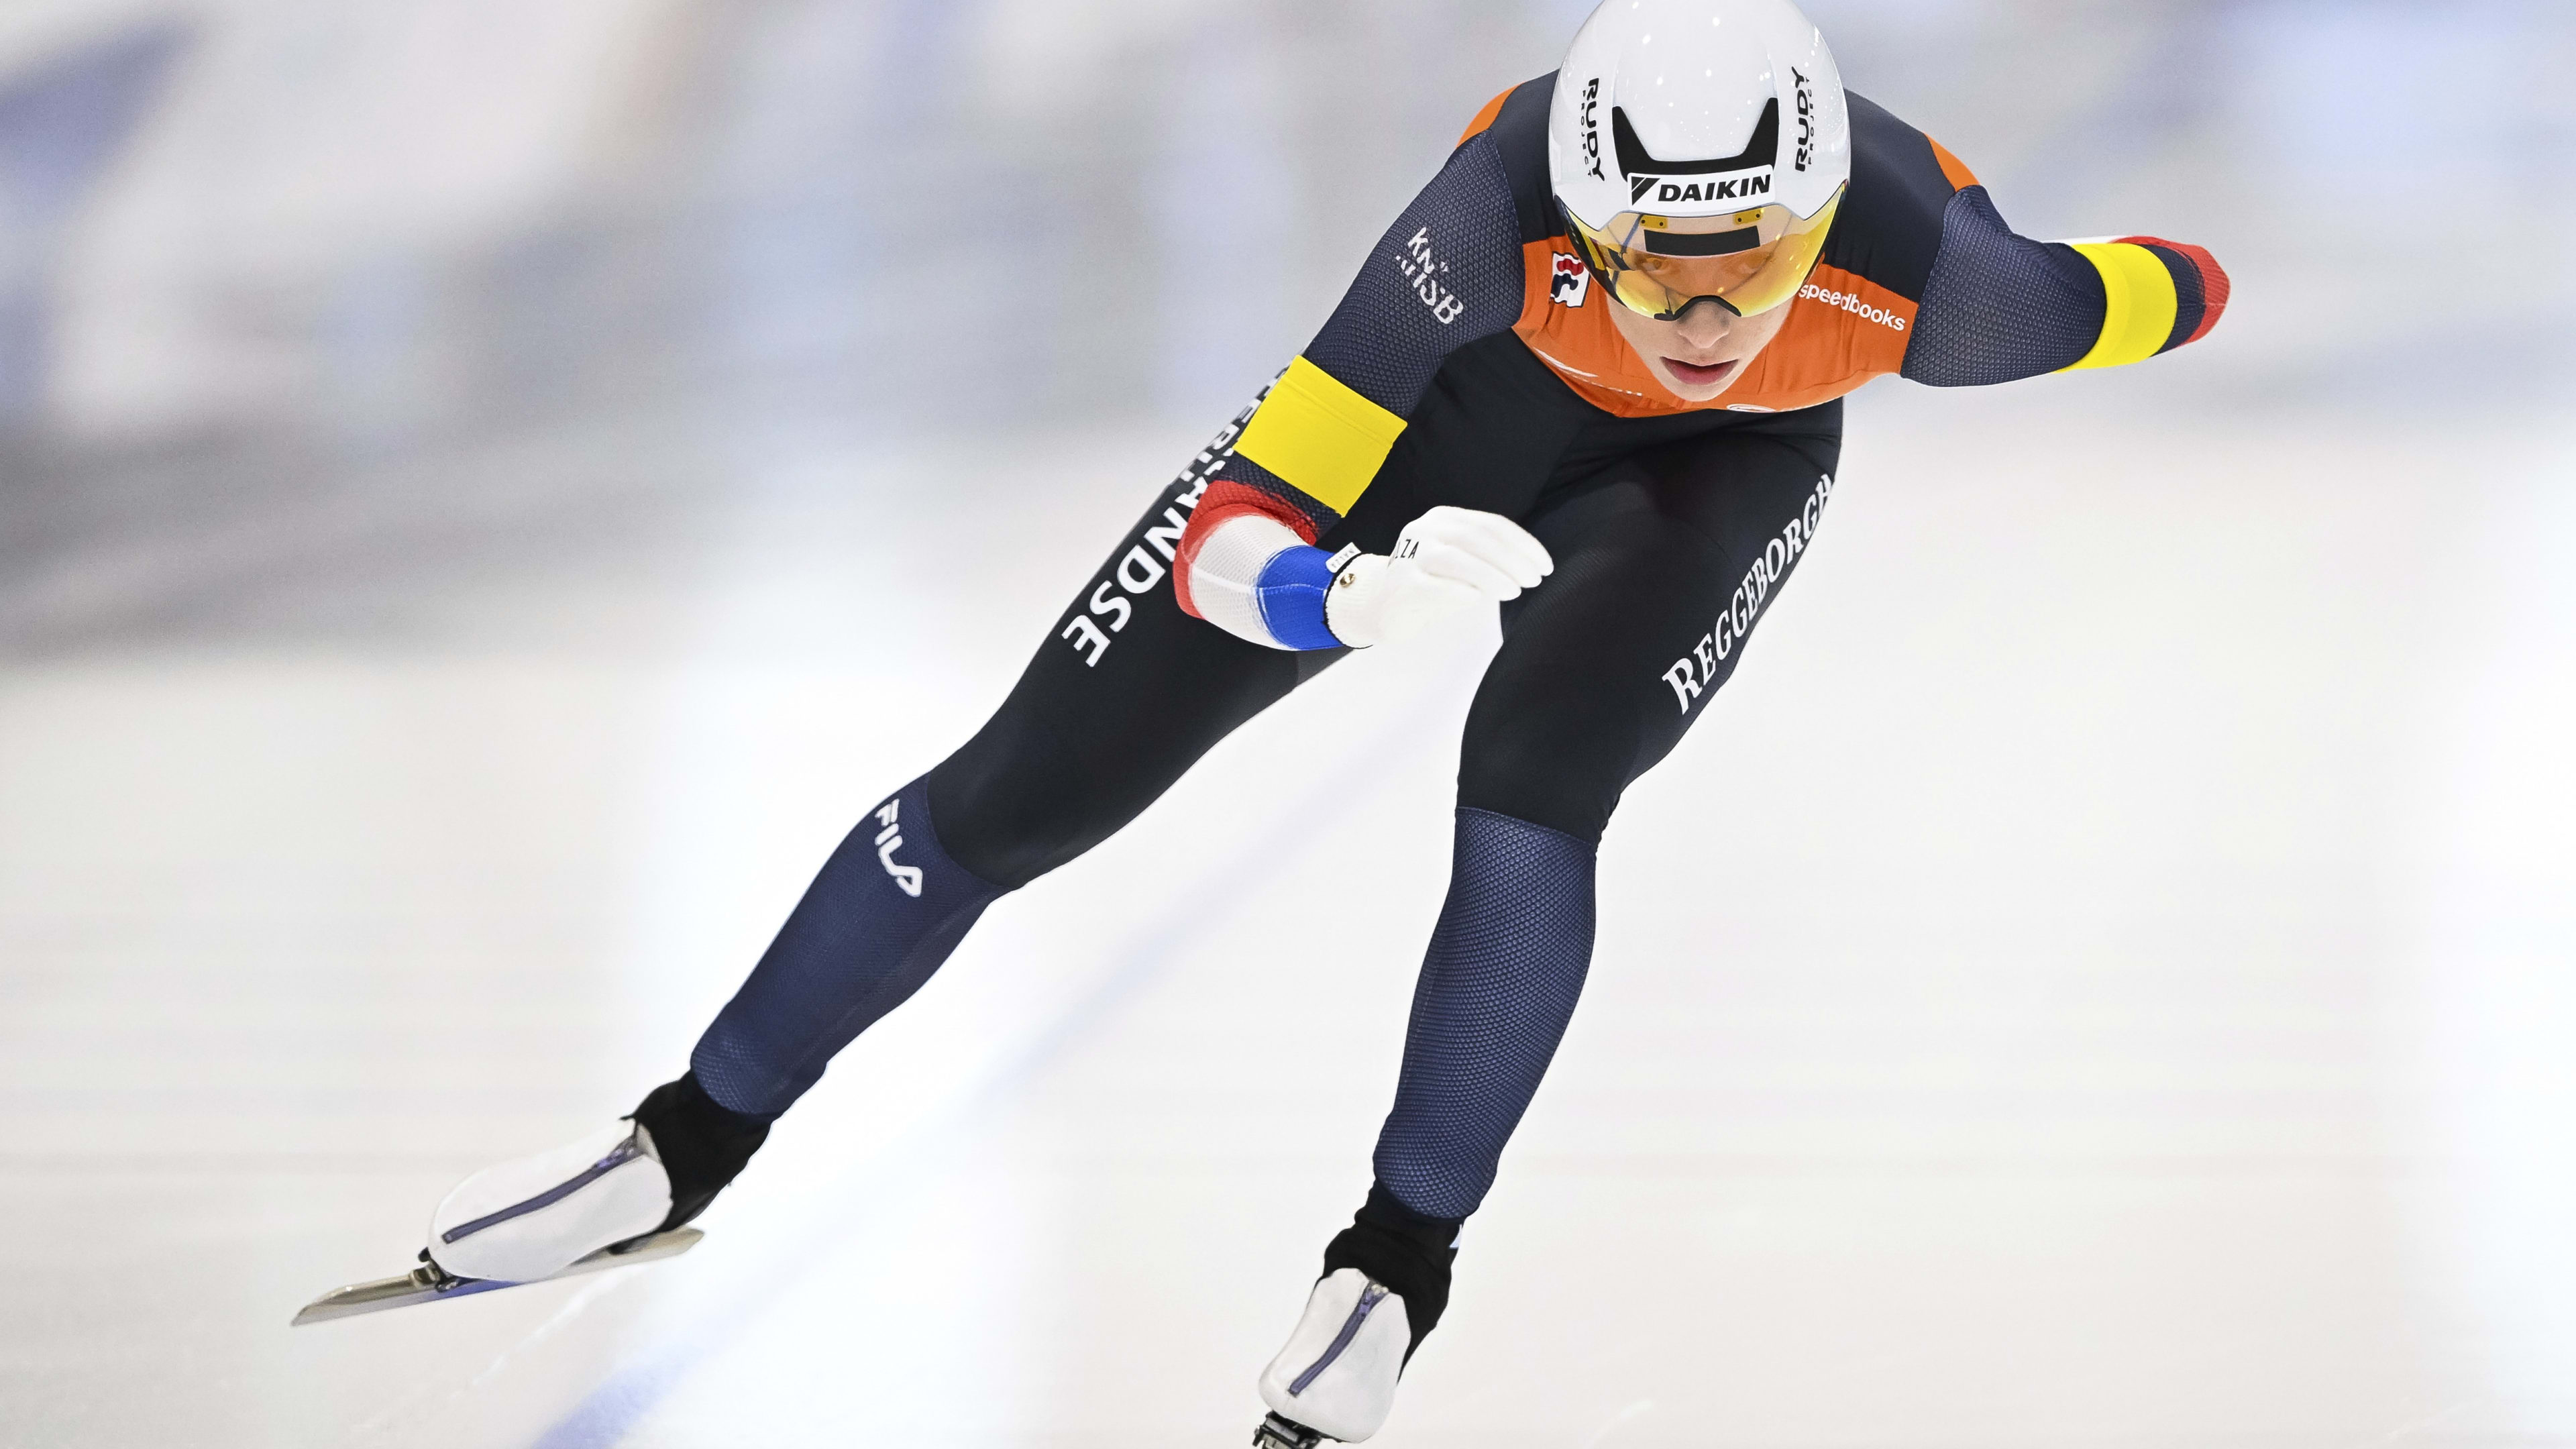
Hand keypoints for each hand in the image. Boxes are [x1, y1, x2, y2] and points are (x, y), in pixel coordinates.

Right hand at [1324, 506, 1553, 647]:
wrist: (1382, 603)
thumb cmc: (1433, 583)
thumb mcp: (1461, 560)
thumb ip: (1488, 556)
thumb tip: (1531, 566)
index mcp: (1446, 518)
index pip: (1492, 524)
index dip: (1523, 544)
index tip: (1545, 566)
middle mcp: (1426, 528)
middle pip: (1477, 537)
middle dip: (1512, 559)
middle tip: (1533, 581)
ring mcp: (1410, 553)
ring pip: (1455, 558)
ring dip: (1491, 575)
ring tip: (1513, 592)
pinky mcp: (1400, 582)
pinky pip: (1431, 585)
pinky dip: (1456, 591)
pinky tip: (1476, 600)